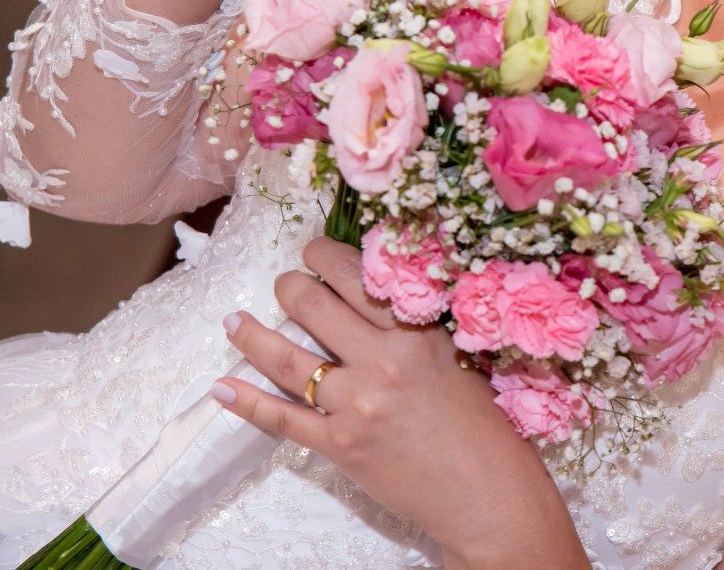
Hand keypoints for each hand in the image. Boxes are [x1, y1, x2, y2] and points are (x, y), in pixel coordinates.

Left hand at [211, 238, 588, 568]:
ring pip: (287, 359)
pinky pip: (281, 418)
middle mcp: (381, 361)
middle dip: (289, 286)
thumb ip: (415, 329)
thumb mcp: (456, 358)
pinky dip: (246, 402)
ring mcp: (355, 405)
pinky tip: (222, 387)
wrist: (483, 491)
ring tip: (233, 321)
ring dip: (252, 335)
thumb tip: (371, 298)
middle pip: (314, 306)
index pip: (356, 276)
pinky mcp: (338, 445)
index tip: (313, 251)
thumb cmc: (483, 424)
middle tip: (283, 283)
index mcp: (416, 333)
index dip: (324, 255)